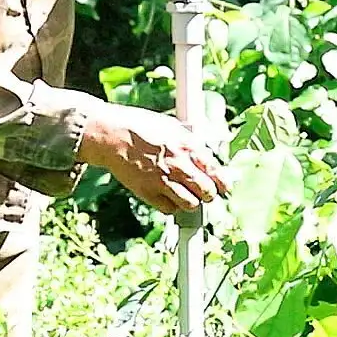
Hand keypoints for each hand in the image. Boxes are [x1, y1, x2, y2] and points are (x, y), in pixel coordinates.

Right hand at [76, 102, 230, 214]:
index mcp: (187, 145)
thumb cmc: (140, 126)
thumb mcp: (172, 127)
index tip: (225, 186)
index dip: (223, 182)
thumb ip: (191, 143)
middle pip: (207, 191)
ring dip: (193, 202)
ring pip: (191, 204)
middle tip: (206, 192)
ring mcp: (162, 180)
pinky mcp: (148, 192)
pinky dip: (173, 206)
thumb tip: (207, 156)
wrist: (111, 136)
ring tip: (190, 196)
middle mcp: (178, 164)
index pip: (215, 171)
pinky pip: (169, 209)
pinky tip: (170, 197)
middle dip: (209, 193)